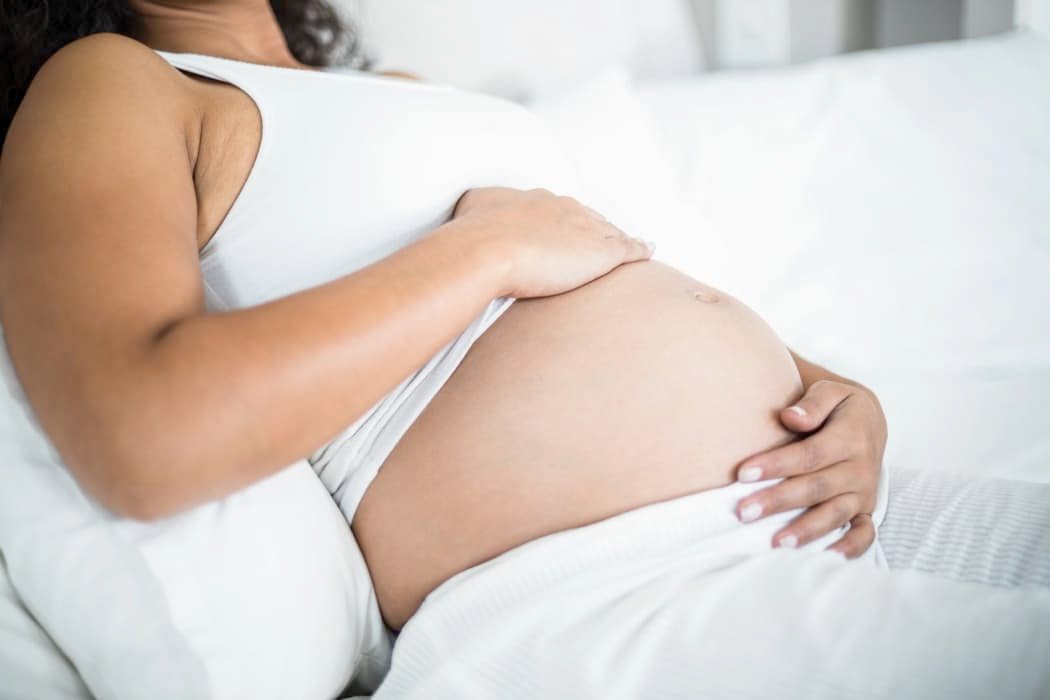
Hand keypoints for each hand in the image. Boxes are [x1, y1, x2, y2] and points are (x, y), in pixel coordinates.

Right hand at [452, 187, 653, 298]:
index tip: (565, 229)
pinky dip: (639, 248)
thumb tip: (478, 206)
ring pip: (610, 231)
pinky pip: (628, 248)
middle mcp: (566, 208)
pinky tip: (647, 250)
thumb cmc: (476, 231)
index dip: (565, 220)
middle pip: (589, 217)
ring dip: (619, 237)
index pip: (560, 209)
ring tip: (628, 245)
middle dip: (594, 227)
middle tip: (596, 240)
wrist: (488, 248)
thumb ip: (483, 205)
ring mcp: (586, 228)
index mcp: (538, 199)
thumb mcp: (474, 206)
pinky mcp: (602, 252)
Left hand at [734, 380, 886, 557]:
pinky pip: (863, 533)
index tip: (743, 474)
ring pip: (834, 514)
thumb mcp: (832, 391)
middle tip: (743, 512)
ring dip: (806, 530)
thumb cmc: (838, 407)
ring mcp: (864, 492)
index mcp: (851, 437)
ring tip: (775, 542)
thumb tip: (790, 417)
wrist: (868, 421)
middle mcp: (860, 468)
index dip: (776, 464)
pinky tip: (826, 558)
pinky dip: (849, 548)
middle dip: (779, 501)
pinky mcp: (866, 509)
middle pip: (816, 487)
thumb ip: (812, 403)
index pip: (809, 454)